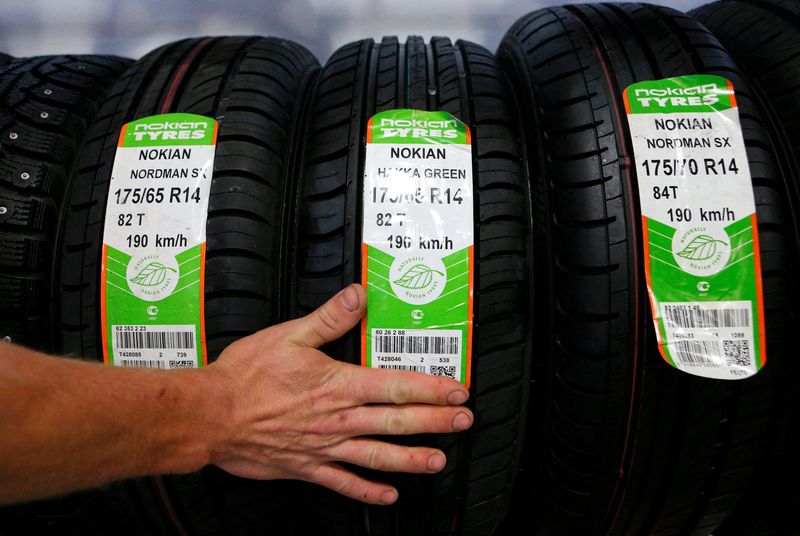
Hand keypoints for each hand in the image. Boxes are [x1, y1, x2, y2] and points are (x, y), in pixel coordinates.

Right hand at [204, 284, 472, 504]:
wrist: (211, 415)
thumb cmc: (246, 377)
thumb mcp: (289, 336)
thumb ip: (329, 318)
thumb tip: (357, 297)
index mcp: (338, 385)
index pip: (397, 385)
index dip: (431, 389)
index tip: (457, 392)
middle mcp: (339, 419)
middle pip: (397, 422)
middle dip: (435, 423)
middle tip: (463, 423)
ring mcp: (325, 447)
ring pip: (379, 456)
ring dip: (412, 459)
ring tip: (439, 461)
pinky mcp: (307, 467)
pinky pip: (344, 483)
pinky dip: (368, 491)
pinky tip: (389, 495)